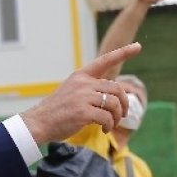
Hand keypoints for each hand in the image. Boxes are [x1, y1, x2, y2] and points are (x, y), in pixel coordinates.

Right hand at [21, 43, 142, 142]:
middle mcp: (83, 83)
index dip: (123, 53)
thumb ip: (89, 90)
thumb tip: (112, 97)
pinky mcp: (84, 112)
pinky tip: (103, 129)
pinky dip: (109, 125)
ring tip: (110, 125)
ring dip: (117, 117)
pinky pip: (107, 117)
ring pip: (114, 103)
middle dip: (124, 104)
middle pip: (116, 89)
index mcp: (80, 76)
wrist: (38, 123)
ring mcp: (83, 97)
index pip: (105, 61)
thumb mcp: (71, 92)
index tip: (137, 46)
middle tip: (123, 115)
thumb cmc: (56, 111)